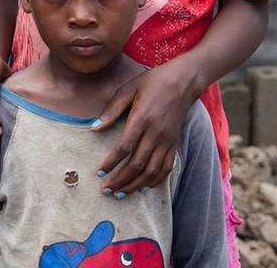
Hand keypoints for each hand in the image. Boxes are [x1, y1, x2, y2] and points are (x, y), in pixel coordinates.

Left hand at [92, 63, 197, 196]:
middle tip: (106, 190)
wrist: (182, 82)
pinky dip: (154, 181)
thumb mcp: (127, 89)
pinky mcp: (174, 144)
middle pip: (137, 164)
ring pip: (152, 171)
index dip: (111, 162)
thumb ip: (111, 110)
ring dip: (135, 185)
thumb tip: (94, 128)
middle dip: (120, 180)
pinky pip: (166, 169)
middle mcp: (156, 133)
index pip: (124, 147)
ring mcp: (167, 141)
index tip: (99, 172)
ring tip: (120, 194)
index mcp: (142, 118)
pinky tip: (142, 187)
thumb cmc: (151, 82)